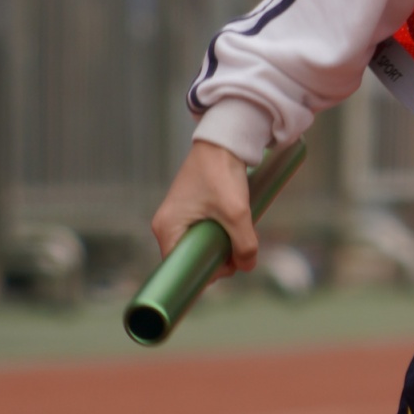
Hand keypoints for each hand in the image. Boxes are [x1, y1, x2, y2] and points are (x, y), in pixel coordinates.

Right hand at [150, 136, 258, 273]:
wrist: (224, 140)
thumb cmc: (222, 174)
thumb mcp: (237, 214)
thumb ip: (244, 245)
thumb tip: (246, 265)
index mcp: (167, 228)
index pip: (181, 267)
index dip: (205, 272)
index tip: (228, 266)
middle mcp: (166, 224)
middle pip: (192, 257)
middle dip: (217, 258)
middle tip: (238, 248)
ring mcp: (177, 215)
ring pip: (201, 244)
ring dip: (221, 245)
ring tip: (239, 234)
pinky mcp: (190, 208)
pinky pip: (203, 232)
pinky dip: (220, 233)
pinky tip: (235, 226)